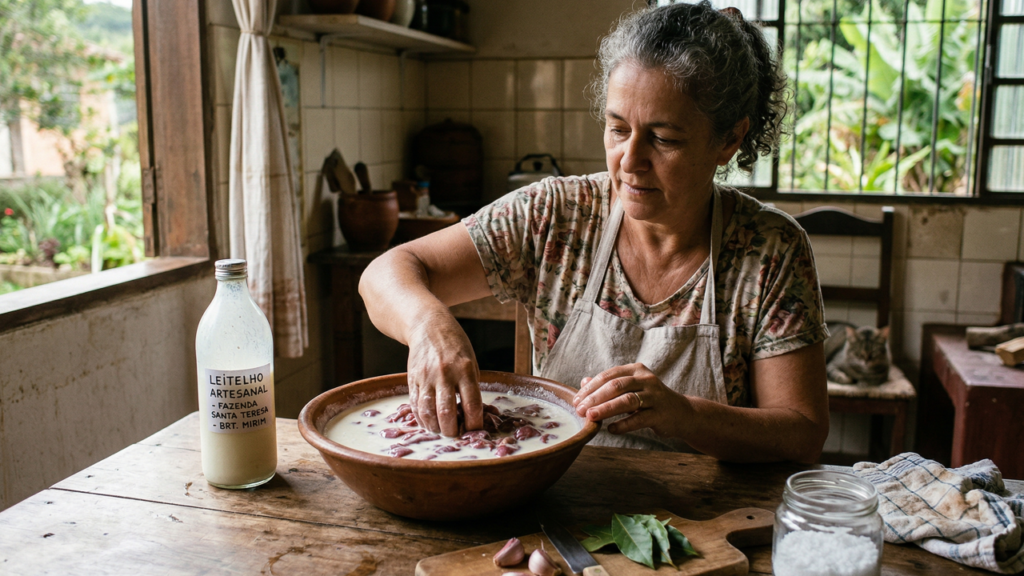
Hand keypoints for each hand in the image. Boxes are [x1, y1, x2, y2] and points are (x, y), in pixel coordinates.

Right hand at [405, 313, 482, 436]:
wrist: (428, 326)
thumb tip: (472, 414)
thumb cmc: (455, 345)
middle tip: (456, 434)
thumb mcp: (471, 362)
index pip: (472, 404)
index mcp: (465, 370)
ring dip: (435, 428)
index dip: (474, 424)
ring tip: (441, 431)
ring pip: (428, 412)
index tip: (474, 430)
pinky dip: (422, 419)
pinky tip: (428, 423)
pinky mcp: (412, 379)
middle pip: (447, 412)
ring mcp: (426, 377)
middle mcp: (445, 374)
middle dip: (452, 431)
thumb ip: (471, 386)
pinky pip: (415, 405)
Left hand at [571, 363, 691, 437]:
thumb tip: (584, 382)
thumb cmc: (651, 400)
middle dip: (595, 398)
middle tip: (580, 410)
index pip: (608, 376)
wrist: (681, 413)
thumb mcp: (630, 389)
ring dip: (606, 409)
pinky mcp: (661, 414)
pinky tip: (611, 429)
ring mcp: (655, 396)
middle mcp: (646, 380)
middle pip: (616, 386)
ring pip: (627, 401)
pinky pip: (639, 419)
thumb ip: (609, 385)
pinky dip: (624, 424)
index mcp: (636, 370)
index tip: (576, 400)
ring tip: (591, 417)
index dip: (590, 388)